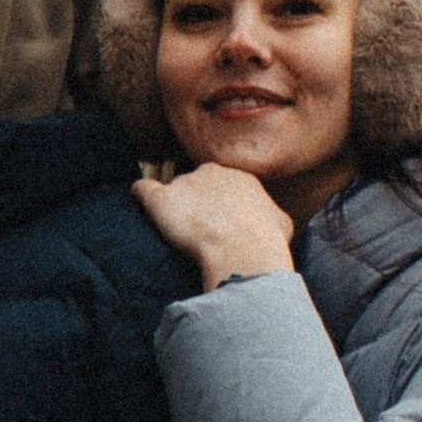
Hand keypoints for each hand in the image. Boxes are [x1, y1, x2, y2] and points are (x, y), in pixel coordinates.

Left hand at [132, 162, 295, 289]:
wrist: (242, 248)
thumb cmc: (266, 240)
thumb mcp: (281, 224)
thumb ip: (273, 217)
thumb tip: (275, 223)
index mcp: (239, 177)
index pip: (224, 185)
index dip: (221, 206)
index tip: (220, 225)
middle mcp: (211, 173)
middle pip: (198, 184)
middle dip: (198, 203)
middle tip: (200, 230)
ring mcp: (184, 183)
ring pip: (175, 191)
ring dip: (175, 208)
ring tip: (176, 231)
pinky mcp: (159, 199)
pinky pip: (143, 189)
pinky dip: (141, 195)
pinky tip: (139, 200)